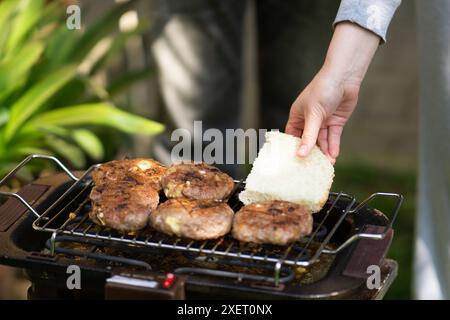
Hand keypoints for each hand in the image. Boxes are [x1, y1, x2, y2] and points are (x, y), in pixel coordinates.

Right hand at [285, 22, 379, 163]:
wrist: (344, 78)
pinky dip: (333, 146)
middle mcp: (309, 120)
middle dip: (311, 153)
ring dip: (324, 152)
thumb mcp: (313, 115)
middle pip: (308, 141)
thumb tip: (301, 154)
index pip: (292, 136)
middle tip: (312, 168)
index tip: (293, 163)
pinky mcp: (335, 122)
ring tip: (326, 164)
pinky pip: (333, 137)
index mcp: (297, 116)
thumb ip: (309, 136)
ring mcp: (323, 122)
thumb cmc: (322, 90)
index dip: (292, 148)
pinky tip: (333, 156)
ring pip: (322, 141)